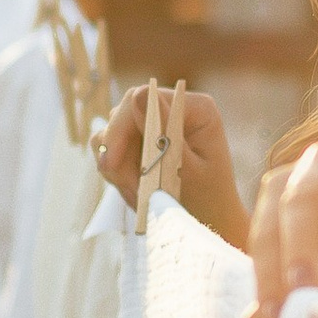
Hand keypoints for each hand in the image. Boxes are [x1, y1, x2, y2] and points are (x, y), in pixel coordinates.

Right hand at [95, 84, 250, 249]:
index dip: (120, 127)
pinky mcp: (138, 141)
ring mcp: (152, 124)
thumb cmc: (208, 200)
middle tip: (132, 191)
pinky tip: (136, 192)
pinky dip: (117, 174)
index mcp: (195, 108)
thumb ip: (163, 137)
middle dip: (118, 156)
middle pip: (121, 115)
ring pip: (110, 135)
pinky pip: (109, 150)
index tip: (110, 165)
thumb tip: (138, 94)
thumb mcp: (187, 172)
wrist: (208, 223)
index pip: (144, 98)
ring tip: (140, 196)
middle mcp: (172, 109)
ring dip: (118, 169)